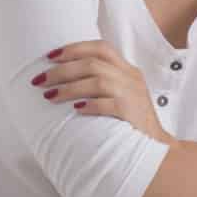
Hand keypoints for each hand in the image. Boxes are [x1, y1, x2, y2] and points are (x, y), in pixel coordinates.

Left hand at [33, 41, 167, 142]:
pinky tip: (76, 110)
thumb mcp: (122, 94)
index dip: (74, 49)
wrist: (155, 148)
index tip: (50, 56)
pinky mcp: (132, 112)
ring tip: (50, 96)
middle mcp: (131, 77)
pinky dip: (89, 105)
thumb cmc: (131, 122)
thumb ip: (101, 82)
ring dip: (69, 88)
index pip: (101, 48)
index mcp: (128, 70)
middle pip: (93, 63)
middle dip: (62, 70)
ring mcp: (133, 94)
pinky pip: (107, 104)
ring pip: (97, 81)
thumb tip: (61, 78)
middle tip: (41, 80)